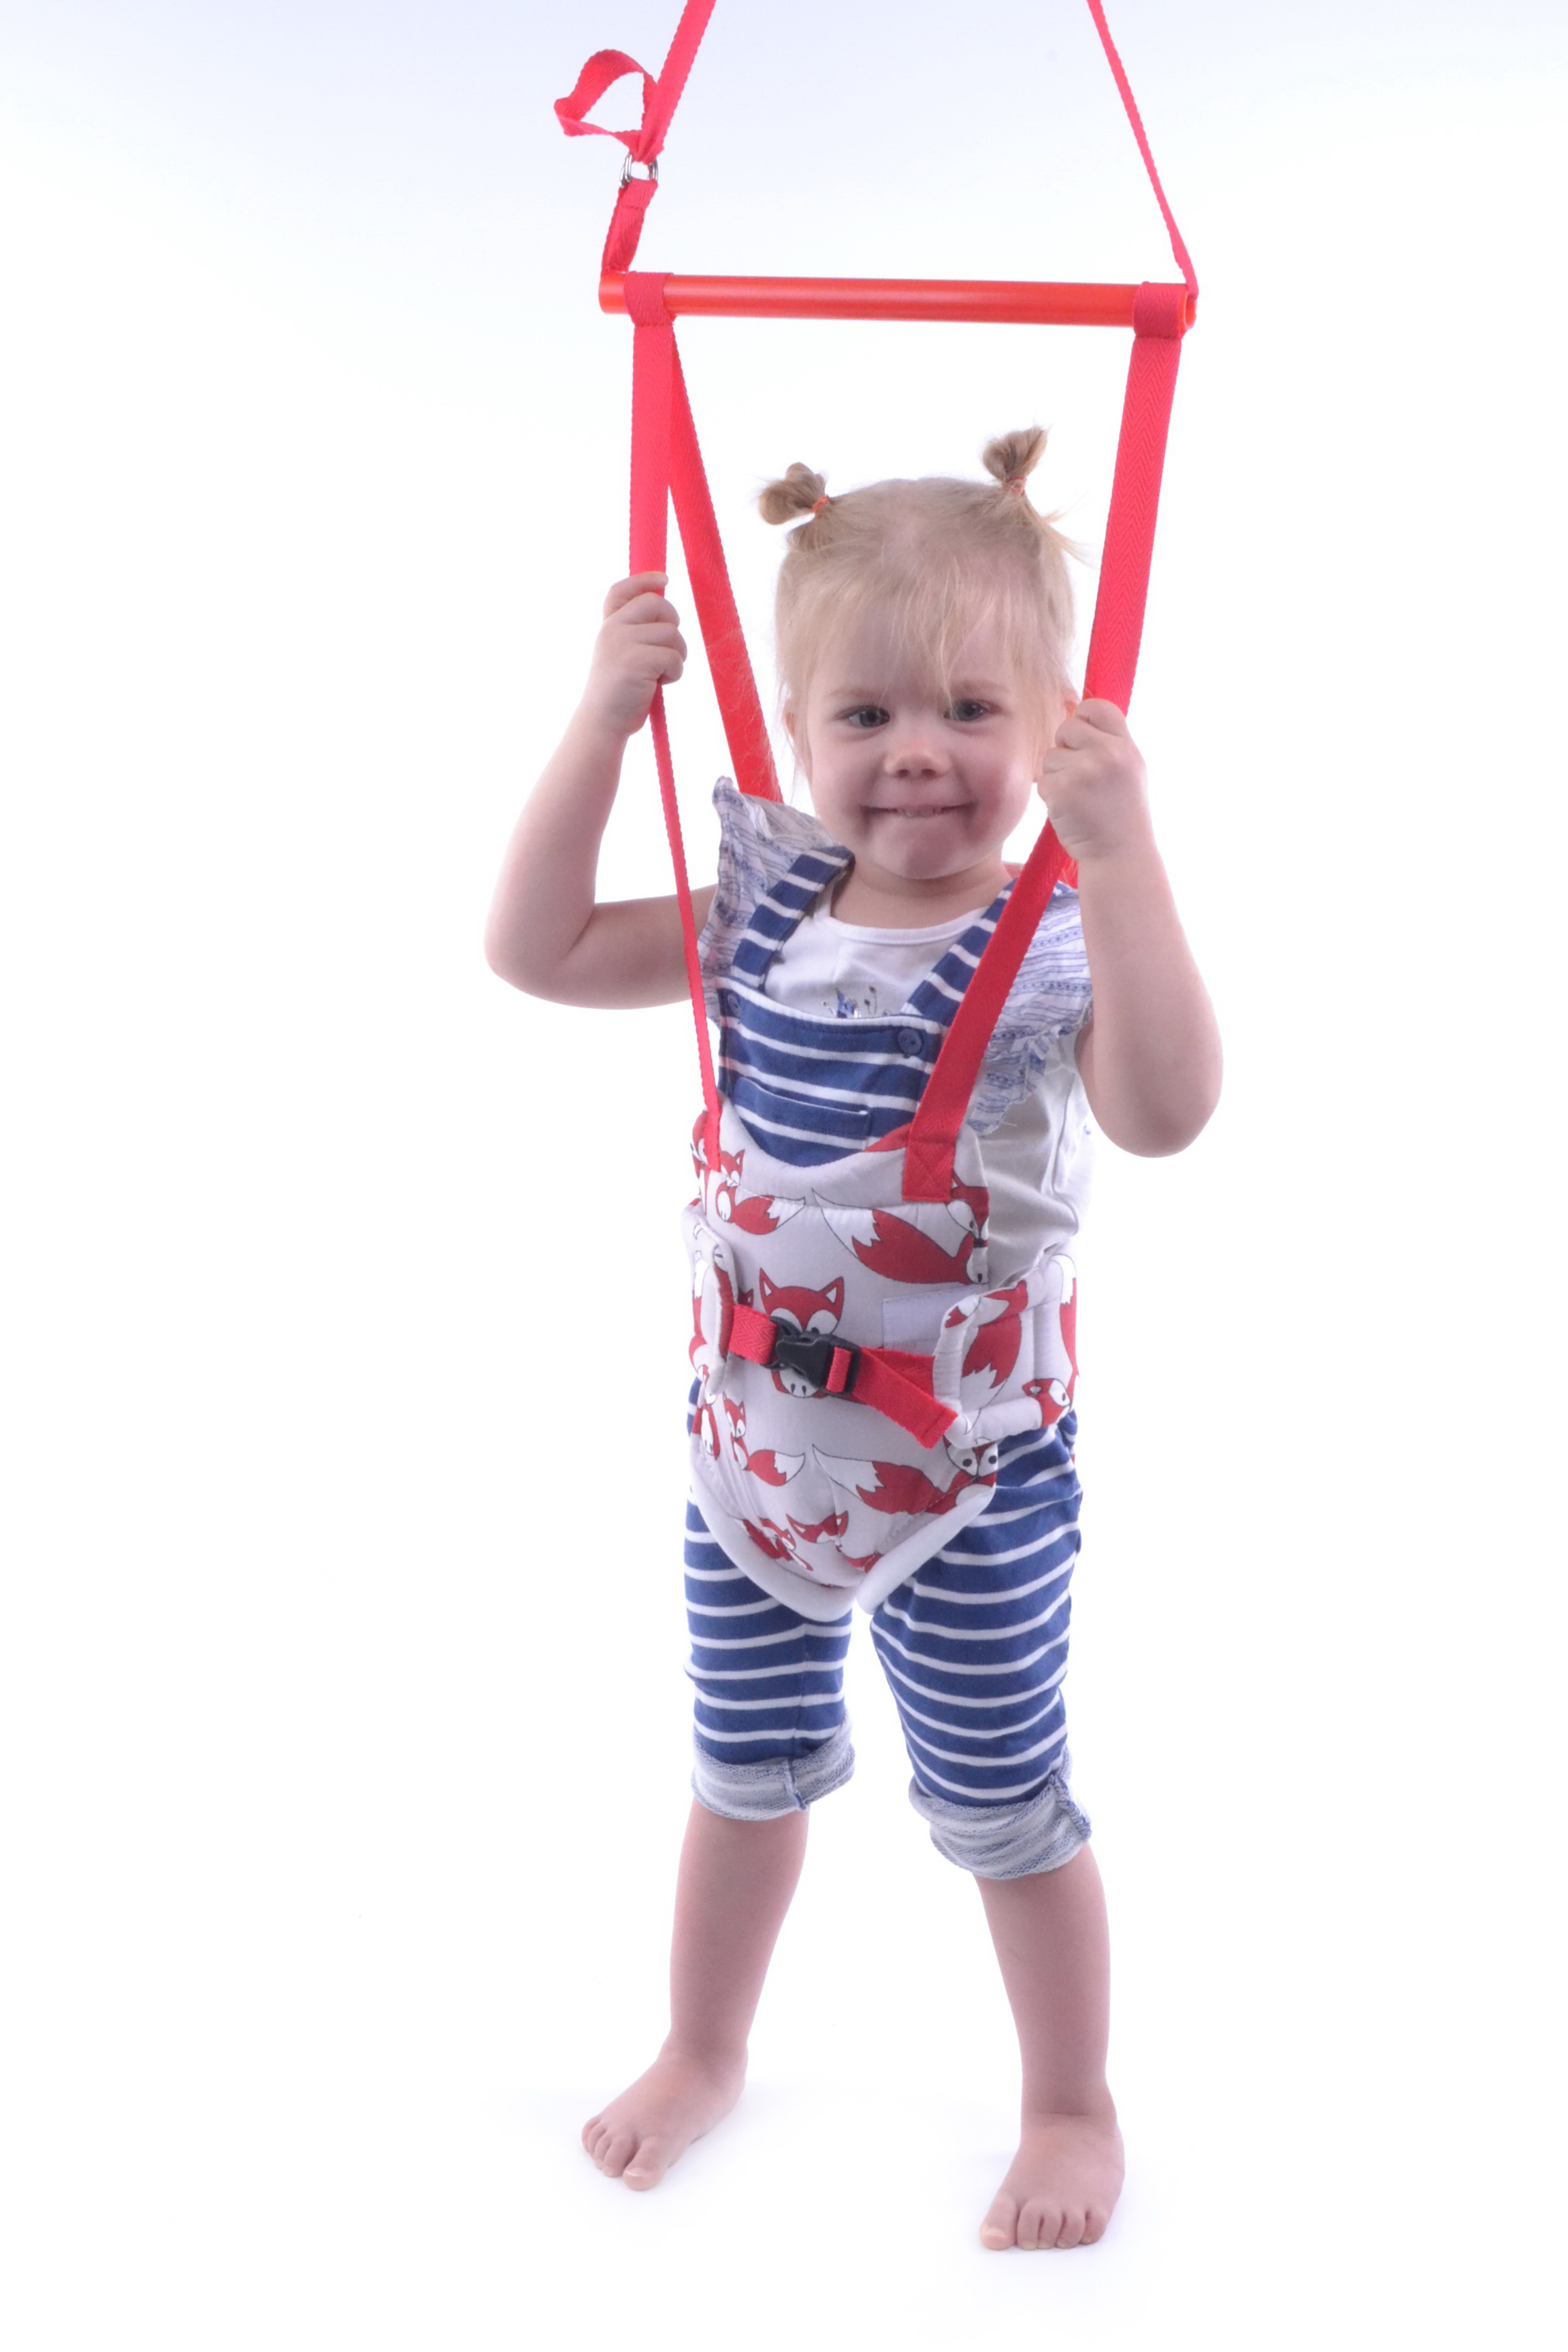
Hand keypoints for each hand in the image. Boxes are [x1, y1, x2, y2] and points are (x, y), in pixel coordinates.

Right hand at [580, 573, 687, 737]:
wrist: (602, 723)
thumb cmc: (619, 694)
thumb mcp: (621, 656)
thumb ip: (636, 634)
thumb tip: (668, 618)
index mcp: (608, 626)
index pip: (621, 590)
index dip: (645, 579)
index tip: (665, 579)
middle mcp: (612, 629)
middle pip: (657, 604)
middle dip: (673, 624)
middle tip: (670, 649)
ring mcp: (622, 643)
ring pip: (672, 633)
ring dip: (677, 656)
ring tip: (662, 674)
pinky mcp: (636, 661)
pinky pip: (674, 657)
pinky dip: (675, 673)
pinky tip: (661, 684)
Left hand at [1036, 699, 1152, 865]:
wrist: (1120, 854)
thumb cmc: (1121, 813)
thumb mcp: (1127, 770)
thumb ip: (1106, 740)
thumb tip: (1069, 703)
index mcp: (1126, 746)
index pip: (1097, 706)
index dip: (1083, 717)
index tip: (1082, 739)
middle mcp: (1108, 754)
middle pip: (1067, 728)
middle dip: (1065, 750)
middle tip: (1080, 777)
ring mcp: (1085, 771)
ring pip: (1050, 756)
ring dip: (1056, 776)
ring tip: (1078, 798)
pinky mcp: (1063, 790)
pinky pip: (1043, 781)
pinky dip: (1050, 796)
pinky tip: (1069, 810)